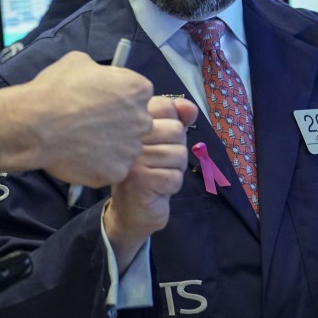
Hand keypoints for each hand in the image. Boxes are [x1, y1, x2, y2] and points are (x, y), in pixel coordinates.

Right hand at [0, 51, 153, 185]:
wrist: (36, 124)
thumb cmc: (56, 89)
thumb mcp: (78, 61)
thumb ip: (99, 71)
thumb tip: (98, 78)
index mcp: (137, 89)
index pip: (138, 94)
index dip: (119, 98)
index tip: (102, 102)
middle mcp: (142, 119)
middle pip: (136, 122)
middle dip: (118, 123)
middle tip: (91, 124)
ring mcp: (131, 149)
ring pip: (125, 148)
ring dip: (109, 146)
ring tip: (82, 143)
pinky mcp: (117, 172)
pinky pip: (111, 169)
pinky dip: (98, 166)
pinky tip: (79, 158)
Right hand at [103, 96, 196, 270]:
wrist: (130, 211)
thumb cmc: (148, 172)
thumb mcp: (163, 141)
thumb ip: (176, 120)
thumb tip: (190, 108)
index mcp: (130, 121)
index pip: (166, 106)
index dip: (173, 123)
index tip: (160, 139)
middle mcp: (126, 136)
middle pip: (176, 130)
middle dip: (177, 149)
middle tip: (159, 162)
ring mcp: (130, 158)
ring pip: (178, 154)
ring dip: (175, 169)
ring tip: (157, 175)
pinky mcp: (138, 181)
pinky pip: (174, 177)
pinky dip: (172, 185)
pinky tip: (157, 189)